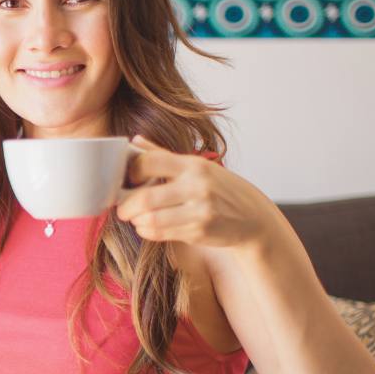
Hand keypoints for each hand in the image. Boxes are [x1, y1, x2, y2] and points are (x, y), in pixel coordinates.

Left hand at [115, 135, 274, 250]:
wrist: (253, 218)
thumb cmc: (220, 190)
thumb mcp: (197, 166)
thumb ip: (163, 154)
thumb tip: (135, 140)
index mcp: (193, 165)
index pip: (150, 161)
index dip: (131, 171)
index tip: (128, 179)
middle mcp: (197, 185)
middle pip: (145, 198)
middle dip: (126, 205)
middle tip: (122, 208)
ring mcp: (199, 210)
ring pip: (150, 219)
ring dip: (136, 221)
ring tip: (135, 218)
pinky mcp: (199, 231)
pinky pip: (160, 233)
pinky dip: (147, 231)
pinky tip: (147, 227)